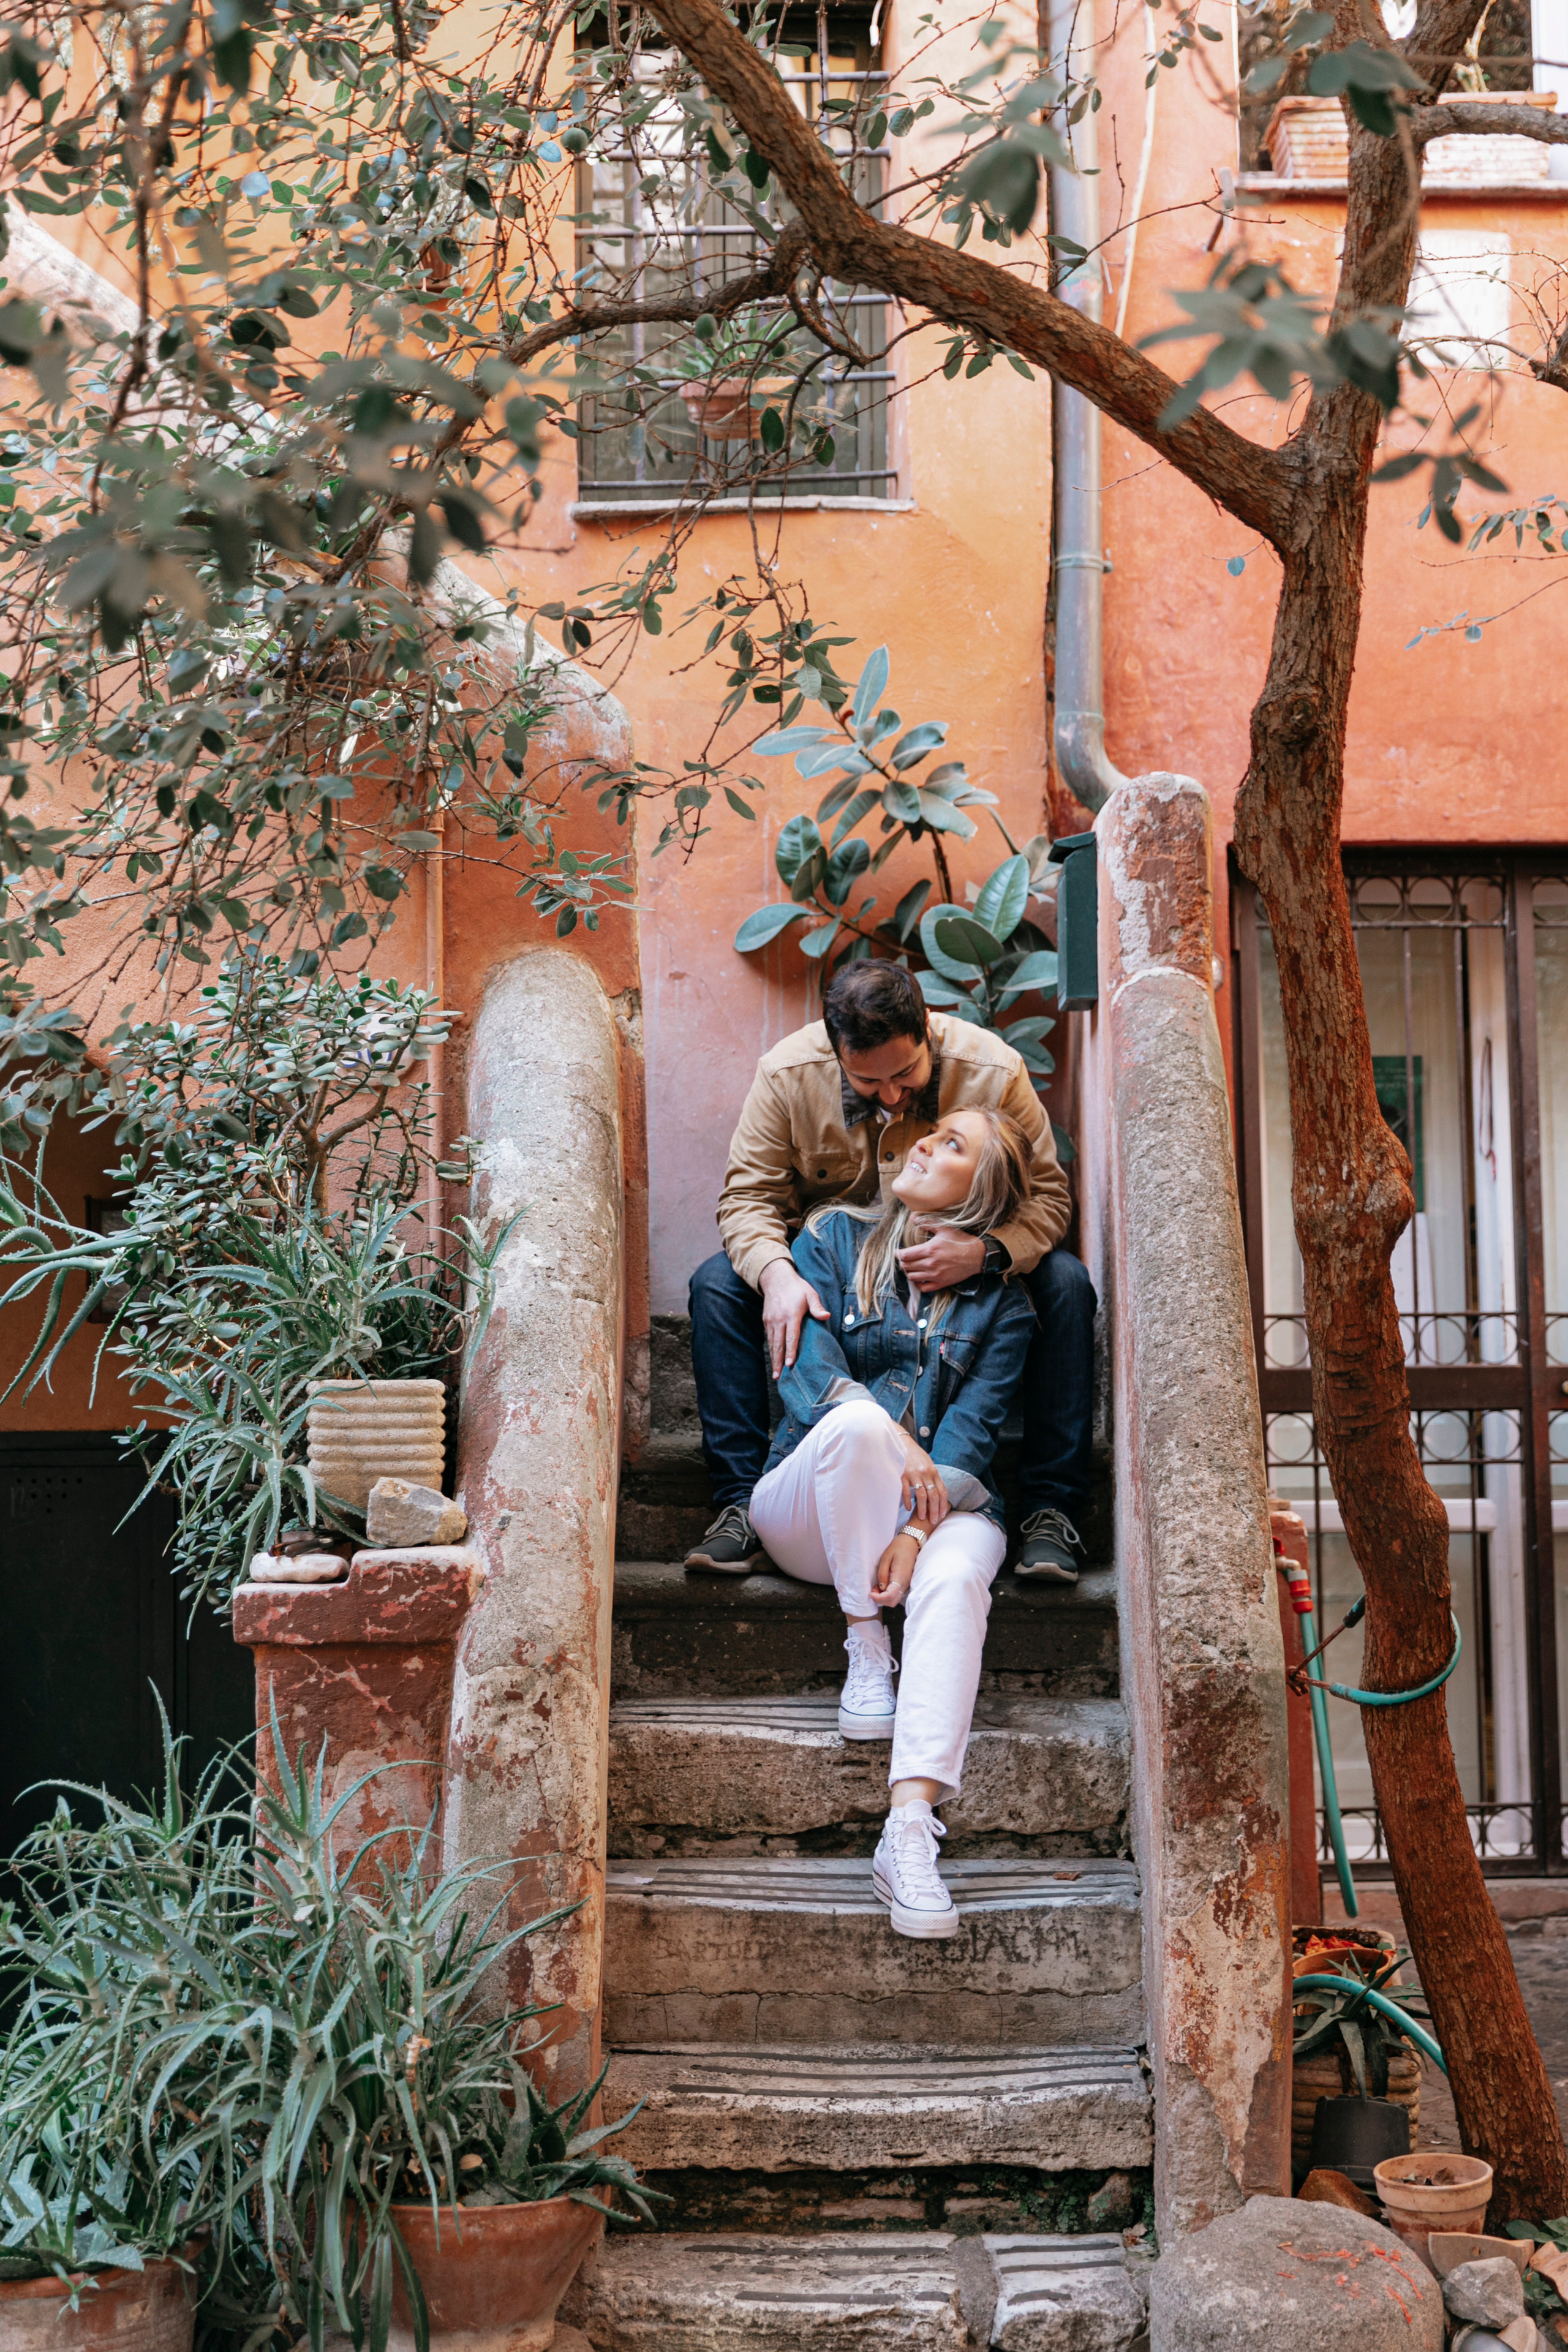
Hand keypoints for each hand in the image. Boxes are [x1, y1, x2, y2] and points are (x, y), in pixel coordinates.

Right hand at [759, 1257, 829, 1377]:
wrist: (776, 1278)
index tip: (790, 1364)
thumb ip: (817, 1307)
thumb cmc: (797, 1287)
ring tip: (776, 1373)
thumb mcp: (810, 1294)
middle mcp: (779, 1319)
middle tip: (779, 1377)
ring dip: (774, 1359)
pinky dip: (771, 1349)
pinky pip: (769, 1338)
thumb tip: (826, 1316)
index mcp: (791, 1315)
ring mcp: (771, 1321)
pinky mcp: (766, 1320)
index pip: (791, 1337)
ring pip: (772, 1343)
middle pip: (779, 1345)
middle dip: (779, 1362)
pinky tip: (774, 1358)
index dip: (791, 1352)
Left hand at [870, 1532, 920, 1609]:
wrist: (911, 1543)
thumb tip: (881, 1588)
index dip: (879, 1598)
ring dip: (884, 1598)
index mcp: (900, 1576)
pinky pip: (897, 1594)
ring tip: (876, 1587)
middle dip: (880, 1600)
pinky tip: (882, 1586)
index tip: (870, 1593)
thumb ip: (882, 1574)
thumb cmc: (898, 1548)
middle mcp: (905, 1583)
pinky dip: (888, 1595)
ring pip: (895, 1600)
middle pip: (892, 1602)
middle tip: (872, 1590)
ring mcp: (906, 1584)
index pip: (890, 1596)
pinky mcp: (905, 1583)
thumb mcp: (886, 1558)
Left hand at [897, 1226, 986, 1290]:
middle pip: (906, 1266)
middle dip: (902, 1262)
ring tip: (911, 1266)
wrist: (977, 1256)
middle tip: (904, 1258)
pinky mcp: (942, 1283)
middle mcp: (931, 1264)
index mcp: (929, 1250)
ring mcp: (936, 1275)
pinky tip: (919, 1277)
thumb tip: (912, 1217)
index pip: (905, 1255)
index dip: (897, 1254)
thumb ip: (927, 1222)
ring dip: (909, 1272)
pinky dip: (918, 1284)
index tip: (897, 1252)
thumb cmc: (961, 1241)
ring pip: (912, 1277)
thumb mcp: (944, 1228)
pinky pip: (924, 1288)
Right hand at [899, 1437, 949, 1527]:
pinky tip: (909, 1508)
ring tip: (922, 1517)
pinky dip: (908, 1501)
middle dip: (934, 1510)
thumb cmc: (915, 1454)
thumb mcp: (927, 1463)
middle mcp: (925, 1473)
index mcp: (933, 1471)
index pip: (942, 1491)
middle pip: (933, 1496)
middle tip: (933, 1521)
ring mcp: (914, 1474)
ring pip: (921, 1496)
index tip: (942, 1515)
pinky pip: (906, 1491)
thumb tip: (937, 1491)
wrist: (901, 1442)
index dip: (943, 1504)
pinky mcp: (902, 1475)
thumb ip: (932, 1476)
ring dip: (922, 1509)